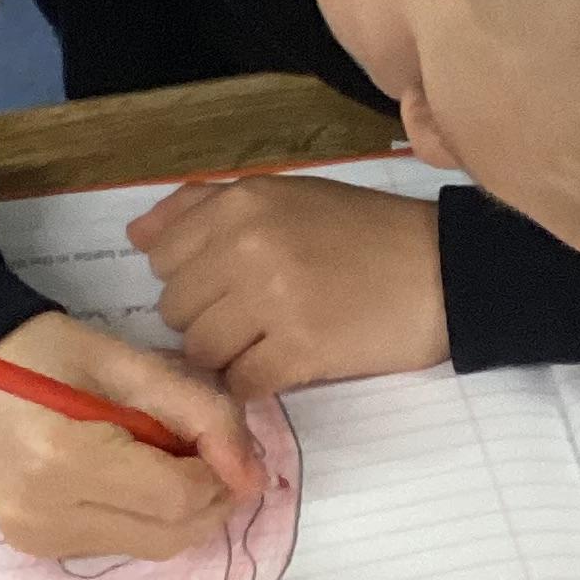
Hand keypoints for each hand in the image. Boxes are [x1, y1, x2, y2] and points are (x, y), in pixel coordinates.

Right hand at [0, 312, 262, 561]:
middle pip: (170, 534)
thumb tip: (255, 474)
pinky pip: (122, 545)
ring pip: (152, 546)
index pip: (176, 496)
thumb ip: (200, 411)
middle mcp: (44, 513)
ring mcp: (38, 539)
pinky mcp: (39, 549)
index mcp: (61, 457)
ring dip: (182, 511)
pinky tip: (136, 477)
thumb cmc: (49, 355)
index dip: (220, 474)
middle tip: (215, 455)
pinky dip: (148, 517)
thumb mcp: (129, 363)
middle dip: (211, 499)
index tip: (228, 443)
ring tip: (171, 460)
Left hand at [127, 177, 447, 395]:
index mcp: (243, 202)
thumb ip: (205, 208)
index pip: (162, 258)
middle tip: (257, 316)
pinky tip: (287, 363)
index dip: (192, 279)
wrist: (444, 272)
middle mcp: (248, 246)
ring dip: (229, 356)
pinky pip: (240, 384)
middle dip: (208, 320)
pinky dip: (256, 383)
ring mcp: (271, 301)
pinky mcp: (298, 352)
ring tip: (271, 340)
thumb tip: (136, 235)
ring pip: (200, 351)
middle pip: (176, 309)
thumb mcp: (287, 196)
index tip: (227, 284)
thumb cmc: (365, 233)